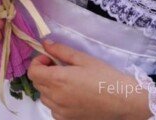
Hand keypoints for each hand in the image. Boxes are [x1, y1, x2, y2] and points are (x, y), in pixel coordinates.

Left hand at [27, 41, 151, 119]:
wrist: (124, 101)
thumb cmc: (105, 77)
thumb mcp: (84, 59)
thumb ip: (61, 51)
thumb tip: (45, 44)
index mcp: (58, 79)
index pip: (32, 72)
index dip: (38, 62)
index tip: (50, 59)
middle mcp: (56, 97)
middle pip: (37, 83)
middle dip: (43, 72)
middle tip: (59, 67)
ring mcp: (60, 111)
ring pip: (44, 97)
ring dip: (49, 87)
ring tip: (66, 82)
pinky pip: (53, 109)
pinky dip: (56, 101)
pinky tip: (71, 95)